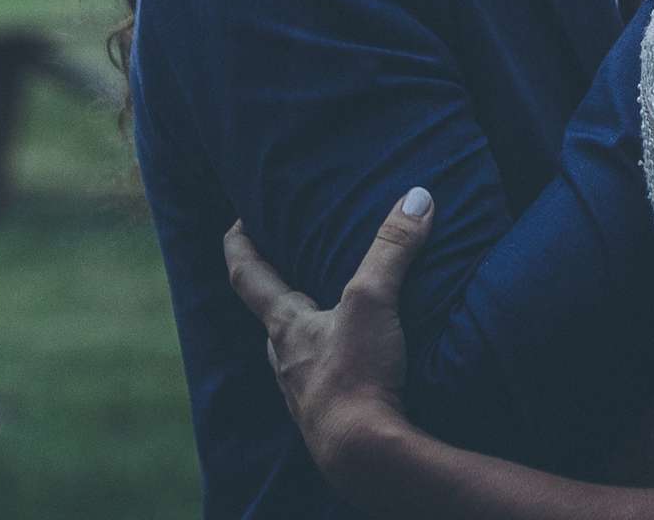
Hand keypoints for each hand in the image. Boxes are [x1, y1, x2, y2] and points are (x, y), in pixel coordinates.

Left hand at [223, 190, 433, 492]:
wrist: (364, 455)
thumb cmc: (354, 376)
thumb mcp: (373, 300)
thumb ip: (392, 248)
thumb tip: (417, 197)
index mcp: (286, 327)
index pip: (248, 276)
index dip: (240, 245)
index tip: (236, 221)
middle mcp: (286, 361)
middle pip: (271, 318)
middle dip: (275, 291)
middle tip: (286, 268)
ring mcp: (305, 394)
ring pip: (296, 355)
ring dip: (306, 333)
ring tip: (325, 318)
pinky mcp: (330, 419)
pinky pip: (325, 383)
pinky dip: (334, 367)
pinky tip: (354, 369)